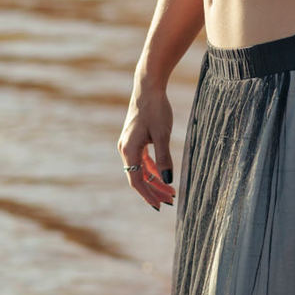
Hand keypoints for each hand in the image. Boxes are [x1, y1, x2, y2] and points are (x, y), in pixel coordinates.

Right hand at [118, 86, 175, 211]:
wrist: (148, 88)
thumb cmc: (156, 109)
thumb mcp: (162, 135)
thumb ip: (164, 159)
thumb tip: (167, 180)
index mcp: (129, 150)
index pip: (136, 180)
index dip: (148, 195)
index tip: (160, 206)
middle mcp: (125, 149)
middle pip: (138, 176)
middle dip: (154, 189)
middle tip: (170, 201)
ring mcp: (129, 144)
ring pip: (141, 169)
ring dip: (154, 180)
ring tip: (169, 190)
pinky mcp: (135, 138)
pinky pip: (142, 159)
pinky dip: (152, 168)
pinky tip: (162, 175)